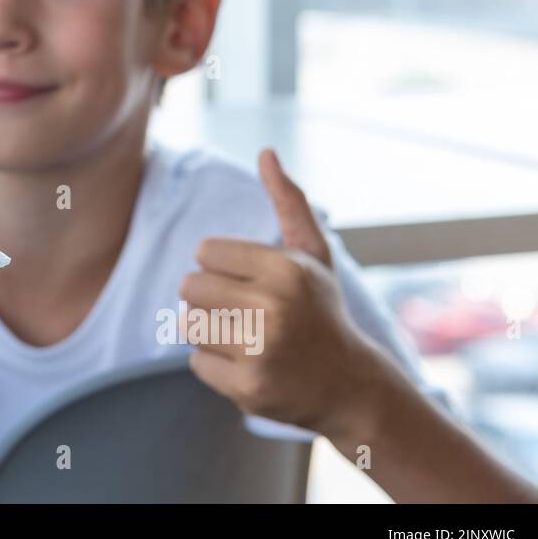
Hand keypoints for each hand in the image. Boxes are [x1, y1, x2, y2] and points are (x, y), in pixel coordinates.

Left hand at [180, 148, 385, 436]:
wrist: (349, 385)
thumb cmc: (320, 309)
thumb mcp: (312, 254)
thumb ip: (288, 202)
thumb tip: (266, 152)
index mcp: (285, 269)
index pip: (204, 252)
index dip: (221, 267)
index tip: (250, 282)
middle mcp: (274, 307)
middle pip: (189, 287)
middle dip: (210, 299)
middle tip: (245, 313)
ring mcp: (261, 349)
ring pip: (187, 324)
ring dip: (209, 332)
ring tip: (247, 337)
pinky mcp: (248, 386)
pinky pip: (196, 362)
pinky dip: (215, 365)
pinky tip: (249, 365)